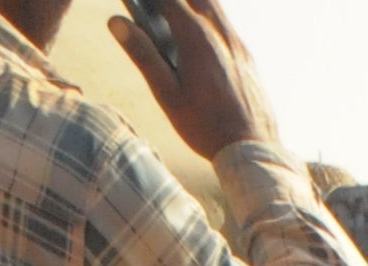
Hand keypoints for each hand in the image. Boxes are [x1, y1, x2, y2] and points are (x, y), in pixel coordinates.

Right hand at [108, 0, 281, 164]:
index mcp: (196, 37)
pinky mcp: (247, 56)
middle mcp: (220, 32)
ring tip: (174, 14)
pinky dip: (209, 17)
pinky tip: (201, 31)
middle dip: (174, 0)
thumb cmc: (206, 127)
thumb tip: (116, 21)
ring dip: (193, 3)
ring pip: (213, 5)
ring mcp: (237, 43)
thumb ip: (143, 54)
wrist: (251, 150)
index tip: (140, 4)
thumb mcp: (167, 94)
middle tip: (157, 8)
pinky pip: (226, 24)